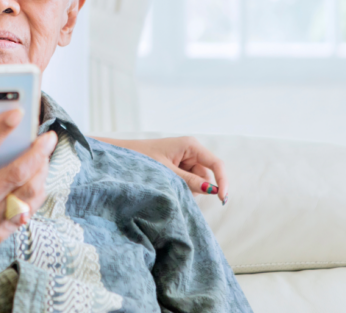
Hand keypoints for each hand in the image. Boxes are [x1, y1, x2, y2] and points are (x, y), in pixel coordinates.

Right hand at [0, 109, 58, 271]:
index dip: (1, 128)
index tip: (18, 113)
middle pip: (17, 171)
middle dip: (38, 151)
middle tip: (49, 137)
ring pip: (28, 192)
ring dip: (42, 172)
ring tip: (45, 157)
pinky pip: (26, 211)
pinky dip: (36, 194)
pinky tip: (37, 181)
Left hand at [113, 136, 228, 202]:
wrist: (122, 157)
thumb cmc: (141, 158)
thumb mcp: (166, 171)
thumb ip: (189, 180)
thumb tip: (212, 190)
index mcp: (190, 145)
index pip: (215, 164)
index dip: (222, 181)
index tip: (223, 198)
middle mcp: (191, 151)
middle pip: (206, 176)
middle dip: (197, 187)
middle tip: (176, 187)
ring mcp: (185, 160)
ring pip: (197, 182)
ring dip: (187, 189)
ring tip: (167, 184)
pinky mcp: (179, 168)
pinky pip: (188, 182)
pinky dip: (181, 188)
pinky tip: (167, 185)